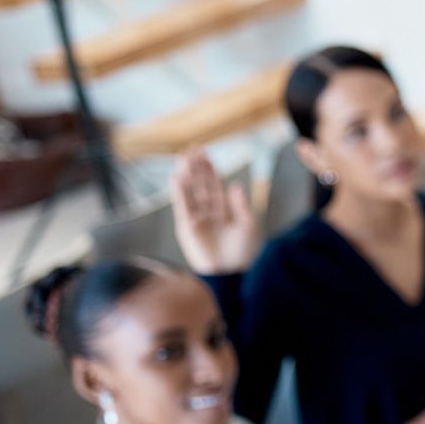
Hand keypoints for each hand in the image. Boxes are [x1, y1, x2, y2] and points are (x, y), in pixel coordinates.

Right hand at [169, 150, 260, 274]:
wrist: (231, 274)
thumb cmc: (244, 253)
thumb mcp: (248, 226)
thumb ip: (241, 205)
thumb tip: (235, 185)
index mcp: (226, 213)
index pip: (216, 186)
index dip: (211, 171)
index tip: (205, 154)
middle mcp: (210, 214)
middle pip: (202, 186)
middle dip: (198, 168)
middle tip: (193, 149)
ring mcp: (198, 220)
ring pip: (191, 193)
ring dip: (187, 176)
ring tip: (183, 158)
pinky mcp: (187, 228)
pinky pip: (183, 206)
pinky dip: (180, 192)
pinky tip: (177, 178)